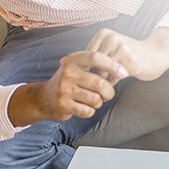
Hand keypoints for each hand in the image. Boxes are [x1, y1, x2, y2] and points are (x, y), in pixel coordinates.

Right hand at [9, 49, 127, 124]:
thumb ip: (96, 64)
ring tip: (94, 100)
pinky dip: (91, 111)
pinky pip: (88, 111)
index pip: (96, 58)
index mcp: (73, 60)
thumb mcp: (78, 67)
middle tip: (108, 94)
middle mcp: (68, 73)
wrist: (44, 98)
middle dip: (109, 92)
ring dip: (99, 102)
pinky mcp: (63, 105)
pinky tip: (85, 107)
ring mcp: (64, 90)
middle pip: (100, 83)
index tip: (124, 72)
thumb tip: (123, 66)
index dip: (113, 64)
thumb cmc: (70, 81)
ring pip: (96, 99)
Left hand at [86, 26, 168, 81]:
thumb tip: (65, 62)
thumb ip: (92, 55)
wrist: (156, 54)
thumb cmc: (129, 54)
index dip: (85, 69)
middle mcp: (112, 38)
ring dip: (101, 83)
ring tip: (101, 89)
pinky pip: (113, 79)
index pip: (85, 57)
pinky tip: (111, 87)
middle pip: (93, 65)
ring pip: (102, 73)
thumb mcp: (110, 48)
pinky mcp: (131, 61)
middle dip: (92, 78)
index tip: (86, 78)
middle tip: (93, 87)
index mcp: (104, 33)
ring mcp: (122, 49)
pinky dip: (111, 85)